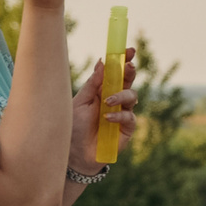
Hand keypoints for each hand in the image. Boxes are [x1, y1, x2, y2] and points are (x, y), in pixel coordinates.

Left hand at [70, 48, 138, 169]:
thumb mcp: (79, 102)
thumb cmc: (73, 127)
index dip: (123, 61)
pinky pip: (130, 118)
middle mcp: (114, 100)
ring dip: (122, 95)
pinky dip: (120, 116)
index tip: (128, 50)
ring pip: (132, 97)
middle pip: (128, 81)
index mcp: (102, 90)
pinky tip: (107, 118)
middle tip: (129, 66)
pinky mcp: (126, 130)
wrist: (73, 155)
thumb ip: (92, 84)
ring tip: (108, 101)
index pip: (116, 72)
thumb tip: (102, 62)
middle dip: (130, 71)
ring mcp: (122, 114)